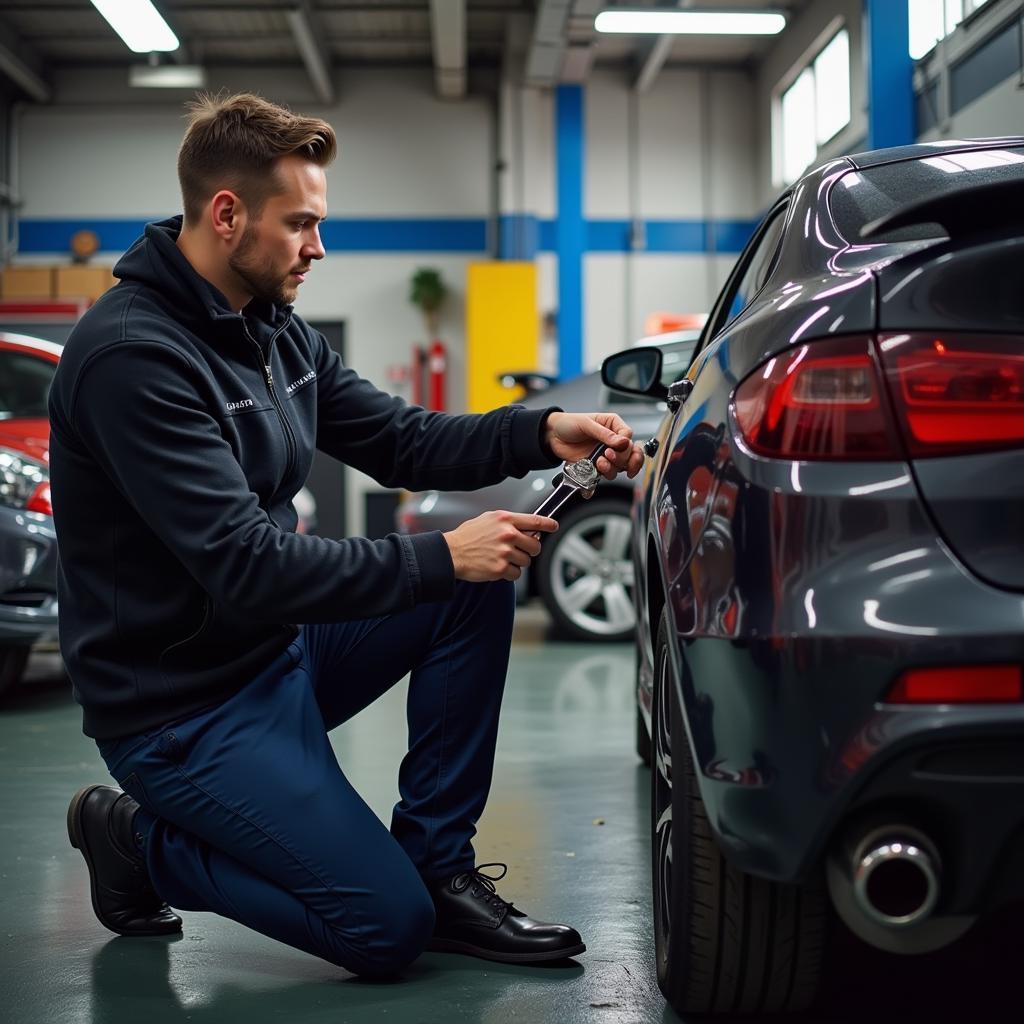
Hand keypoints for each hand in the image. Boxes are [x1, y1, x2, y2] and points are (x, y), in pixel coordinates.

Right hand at [443, 510, 558, 581]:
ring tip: (502, 558)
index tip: (554, 526)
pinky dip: (510, 573)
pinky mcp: (500, 568)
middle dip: (530, 550)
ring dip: (518, 562)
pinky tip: (498, 567)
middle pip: (535, 545)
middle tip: (519, 550)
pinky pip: (516, 574)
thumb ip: (508, 522)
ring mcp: (505, 552)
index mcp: (505, 520)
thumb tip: (526, 527)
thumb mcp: (488, 519)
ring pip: (526, 561)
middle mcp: (507, 534)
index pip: (535, 521)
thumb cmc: (467, 537)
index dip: (548, 524)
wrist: (451, 553)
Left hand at [544, 411, 644, 480]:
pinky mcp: (597, 466)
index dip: (626, 444)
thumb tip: (622, 442)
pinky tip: (596, 471)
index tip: (616, 447)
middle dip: (621, 458)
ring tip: (599, 462)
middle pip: (629, 455)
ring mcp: (605, 455)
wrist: (552, 436)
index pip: (629, 437)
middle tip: (607, 455)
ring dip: (612, 468)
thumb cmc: (568, 424)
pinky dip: (604, 476)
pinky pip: (606, 474)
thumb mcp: (586, 424)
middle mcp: (612, 442)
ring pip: (620, 467)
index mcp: (613, 426)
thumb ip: (604, 434)